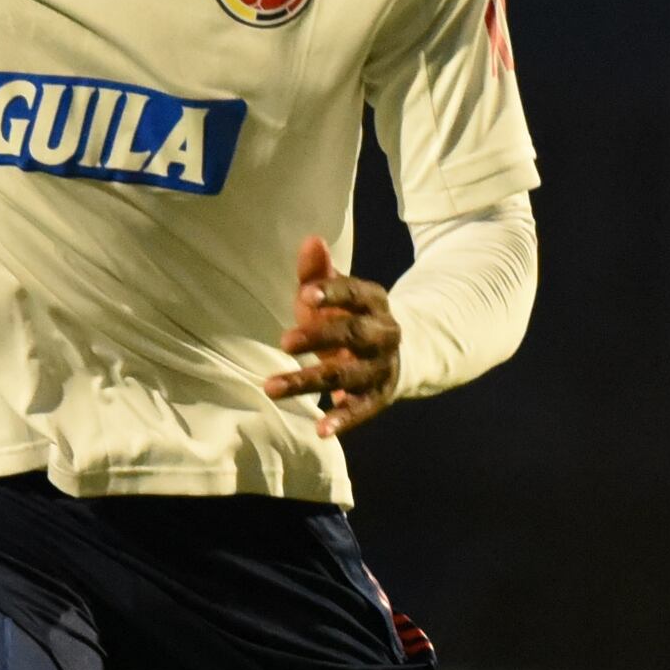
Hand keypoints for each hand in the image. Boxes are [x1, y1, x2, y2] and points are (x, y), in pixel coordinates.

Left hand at [264, 231, 400, 434]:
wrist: (398, 352)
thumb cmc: (350, 317)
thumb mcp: (336, 293)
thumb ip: (319, 271)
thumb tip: (311, 239)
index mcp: (374, 301)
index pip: (356, 294)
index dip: (333, 294)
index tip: (305, 295)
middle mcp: (383, 333)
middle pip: (353, 335)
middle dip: (319, 338)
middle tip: (284, 342)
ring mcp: (381, 367)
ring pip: (347, 376)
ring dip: (310, 381)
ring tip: (271, 387)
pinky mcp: (378, 397)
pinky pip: (361, 410)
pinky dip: (342, 420)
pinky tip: (320, 430)